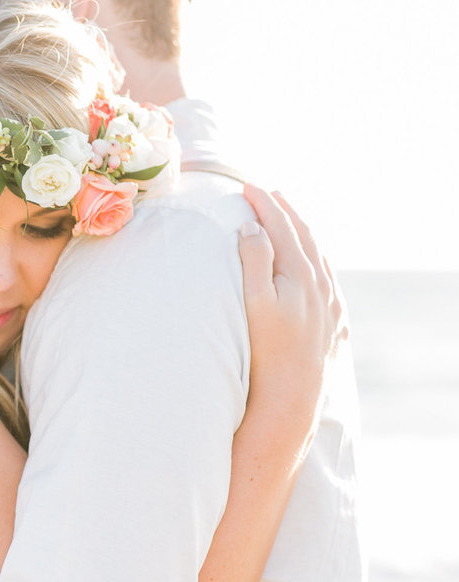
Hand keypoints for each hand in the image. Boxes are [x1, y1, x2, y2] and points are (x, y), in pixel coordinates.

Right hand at [237, 185, 346, 446]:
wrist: (293, 394)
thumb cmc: (265, 349)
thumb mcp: (253, 301)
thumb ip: (254, 261)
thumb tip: (252, 228)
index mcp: (300, 274)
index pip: (281, 227)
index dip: (264, 205)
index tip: (246, 187)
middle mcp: (321, 285)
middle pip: (305, 236)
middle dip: (284, 211)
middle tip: (267, 193)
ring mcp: (331, 304)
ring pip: (319, 256)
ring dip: (302, 233)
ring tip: (288, 219)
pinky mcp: (335, 322)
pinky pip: (328, 279)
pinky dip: (316, 261)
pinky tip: (312, 263)